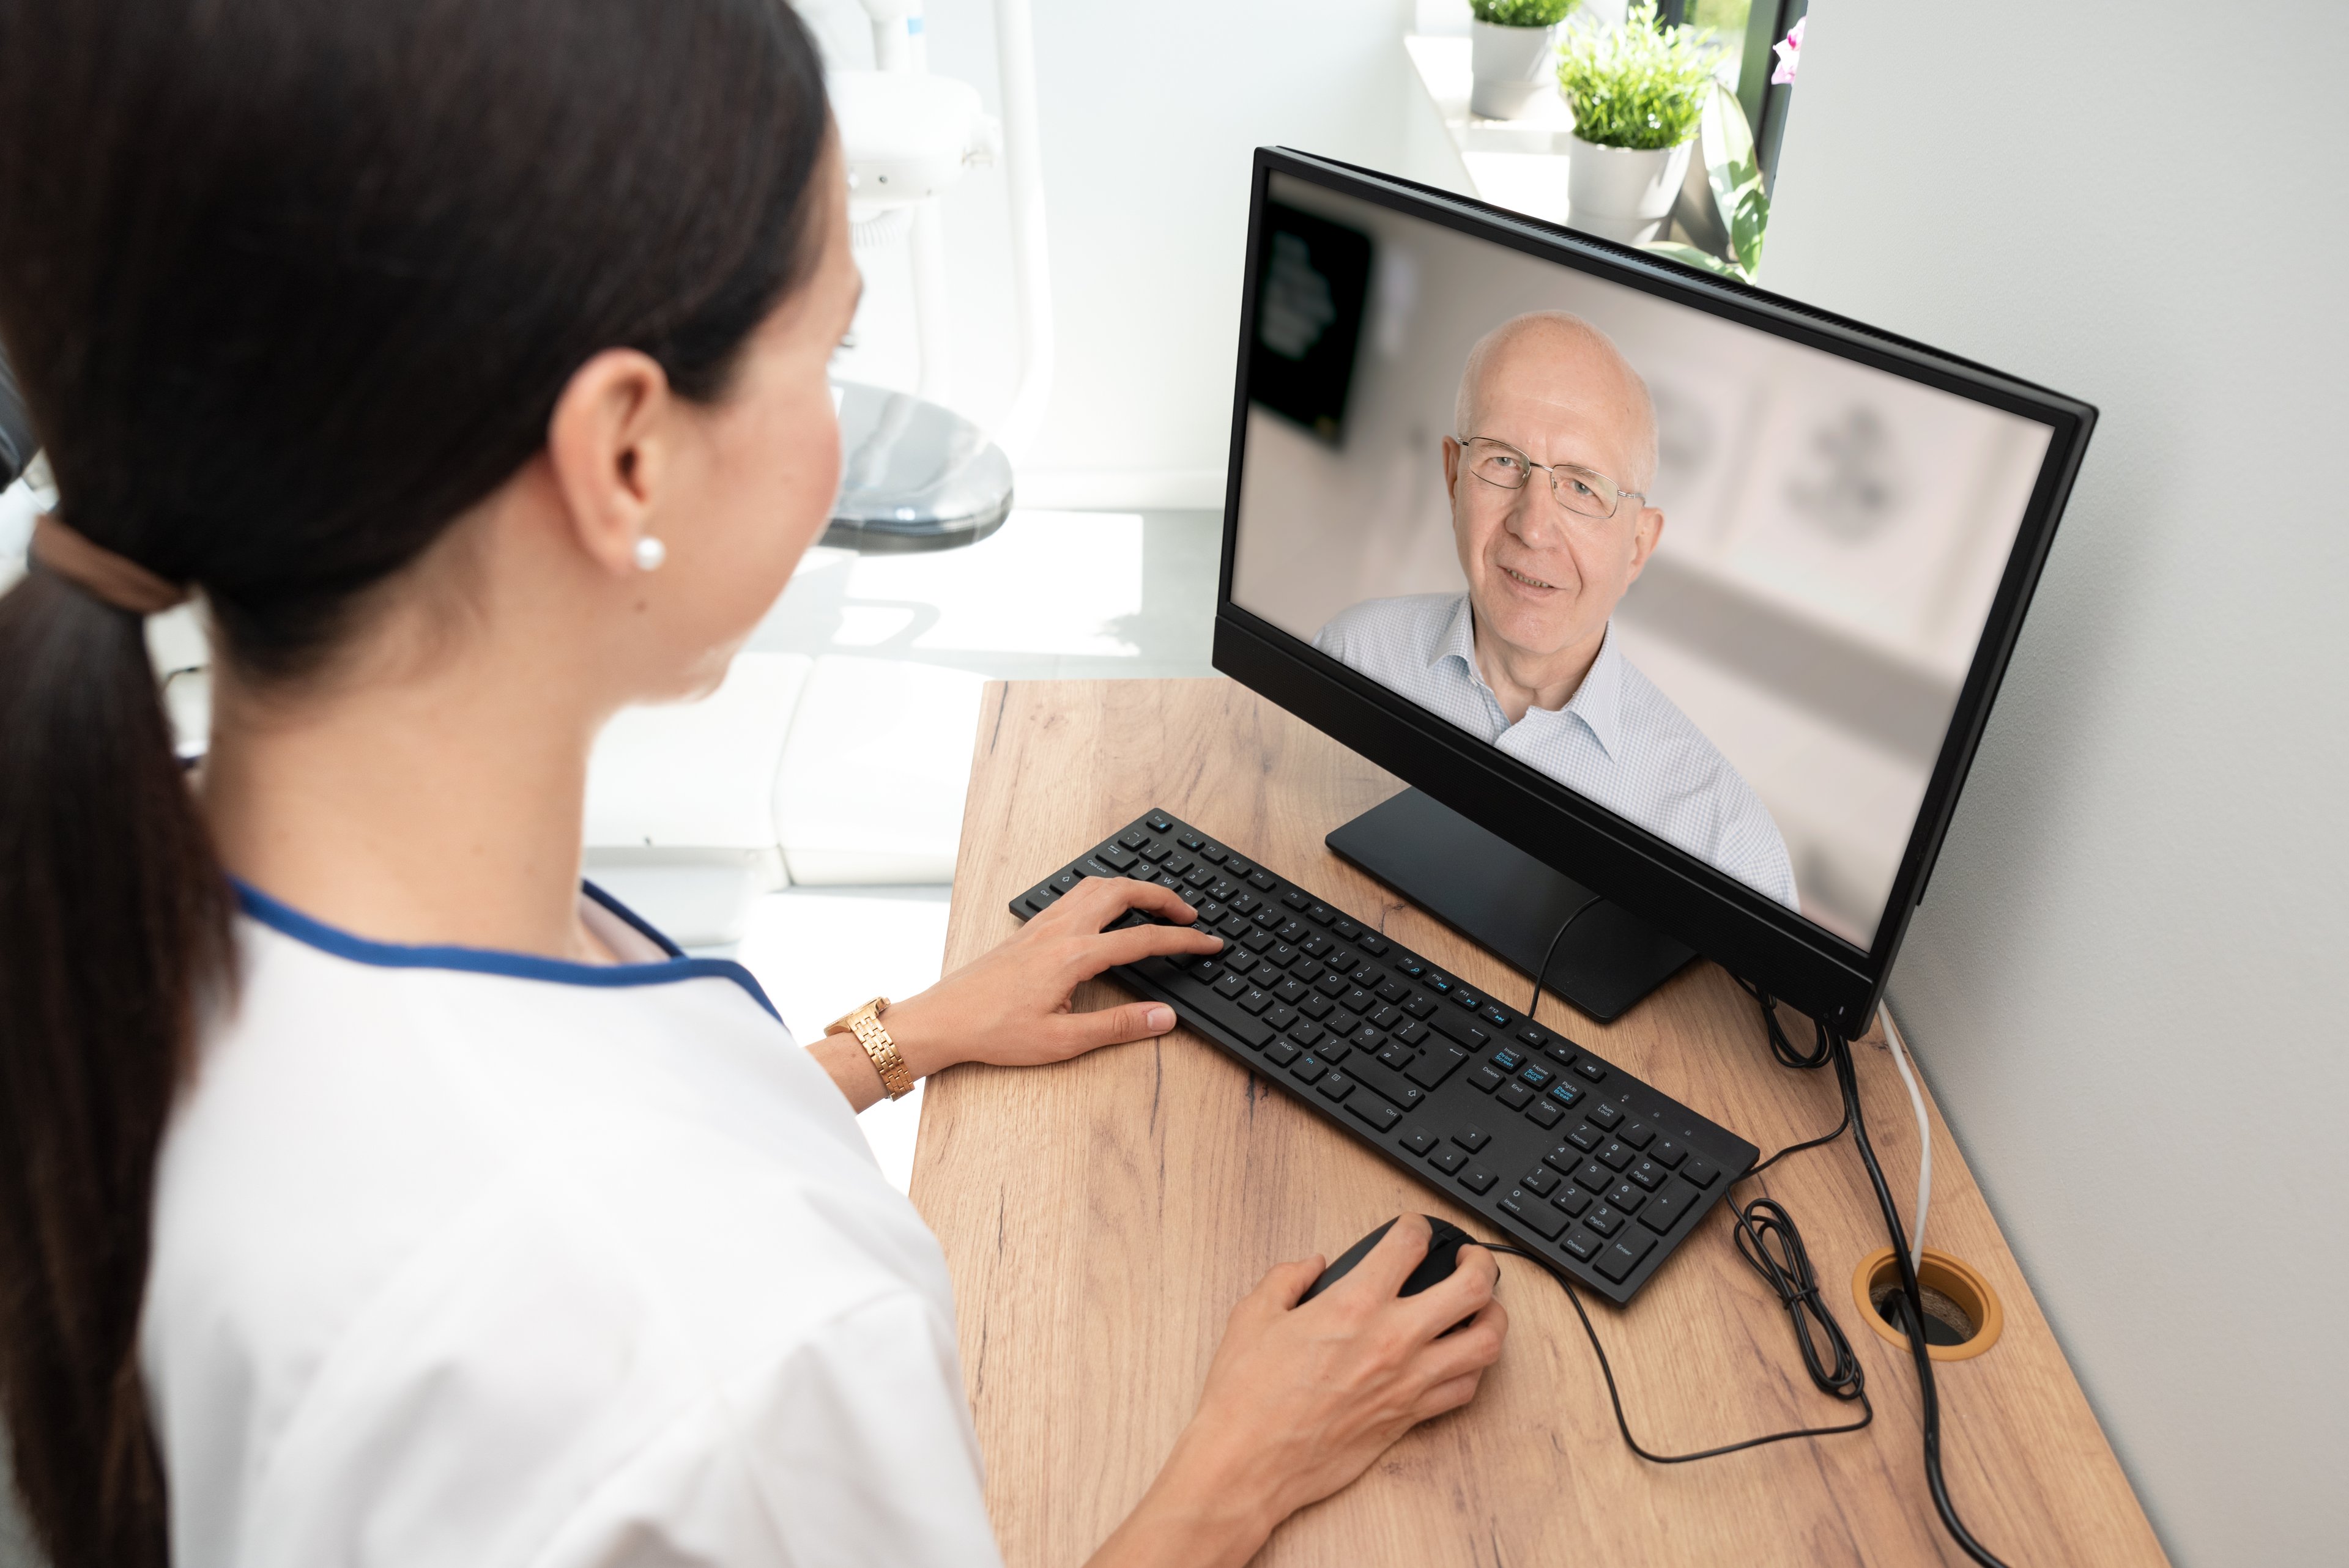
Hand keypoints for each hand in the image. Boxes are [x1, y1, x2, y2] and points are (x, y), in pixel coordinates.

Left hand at [883, 874, 1226, 1080]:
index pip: (1144, 940)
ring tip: (1156, 904)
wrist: (944, 1019)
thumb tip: (1163, 1017)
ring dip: (1133, 887)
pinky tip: (1107, 906)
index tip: (1209, 943)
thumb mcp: (1062, 1042)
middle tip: (1190, 914)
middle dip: (1164, 897)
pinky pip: (1075, 893)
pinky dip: (1104, 890)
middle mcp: (1060, 930)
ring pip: (1097, 885)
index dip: (1184, 941)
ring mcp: (1043, 925)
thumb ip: (1117, 1027)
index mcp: (1074, 956)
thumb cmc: (995, 1031)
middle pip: (1123, 892)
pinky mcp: (1030, 929)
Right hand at [1088, 1216, 1508, 1567]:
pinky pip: (1465, 1389)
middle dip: (1480, 1263)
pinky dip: (1473, 1368)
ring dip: (1493, 1316)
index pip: (1409, 1245)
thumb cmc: (1246, 1395)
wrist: (1248, 1463)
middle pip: (1472, 1289)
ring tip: (1484, 1306)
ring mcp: (1408, 1383)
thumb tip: (1313, 1265)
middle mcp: (1392, 1340)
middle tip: (1471, 1258)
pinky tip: (1461, 1359)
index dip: (1416, 1226)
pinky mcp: (1410, 1419)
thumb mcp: (1252, 1316)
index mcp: (1353, 1305)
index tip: (1413, 1229)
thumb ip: (1287, 1278)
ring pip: (1486, 1343)